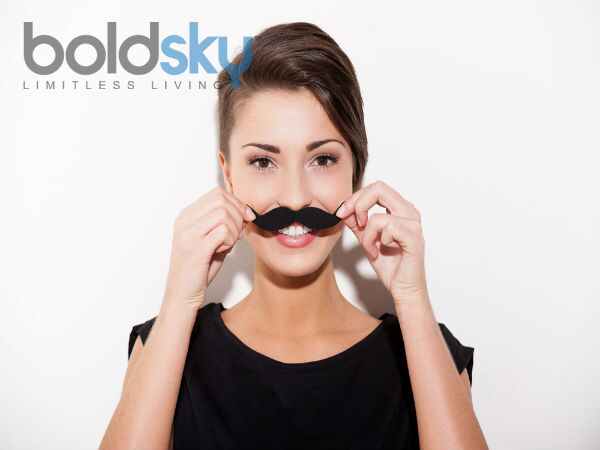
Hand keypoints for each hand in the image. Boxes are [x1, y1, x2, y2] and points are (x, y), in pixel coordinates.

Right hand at [163, 187, 254, 311]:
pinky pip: (223, 232)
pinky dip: (230, 240)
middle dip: (238, 215)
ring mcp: (188, 234)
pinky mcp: (196, 249)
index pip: (217, 193)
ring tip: (229, 244)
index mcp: (187, 216)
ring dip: (235, 229)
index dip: (237, 203)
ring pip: (223, 214)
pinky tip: (224, 250)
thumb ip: (226, 225)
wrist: (182, 294)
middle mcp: (185, 221)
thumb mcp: (214, 241)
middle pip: (221, 200)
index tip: (246, 218)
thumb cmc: (199, 269)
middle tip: (238, 234)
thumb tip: (246, 212)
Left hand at [336, 181, 427, 306]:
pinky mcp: (413, 237)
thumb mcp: (367, 240)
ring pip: (377, 215)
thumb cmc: (391, 266)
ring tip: (370, 248)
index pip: (376, 188)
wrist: (403, 289)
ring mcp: (413, 224)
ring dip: (366, 235)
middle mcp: (409, 212)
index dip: (355, 198)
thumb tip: (344, 209)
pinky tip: (380, 252)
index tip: (341, 213)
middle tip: (353, 223)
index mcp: (400, 209)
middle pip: (379, 188)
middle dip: (357, 205)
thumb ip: (357, 223)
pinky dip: (376, 242)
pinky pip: (386, 229)